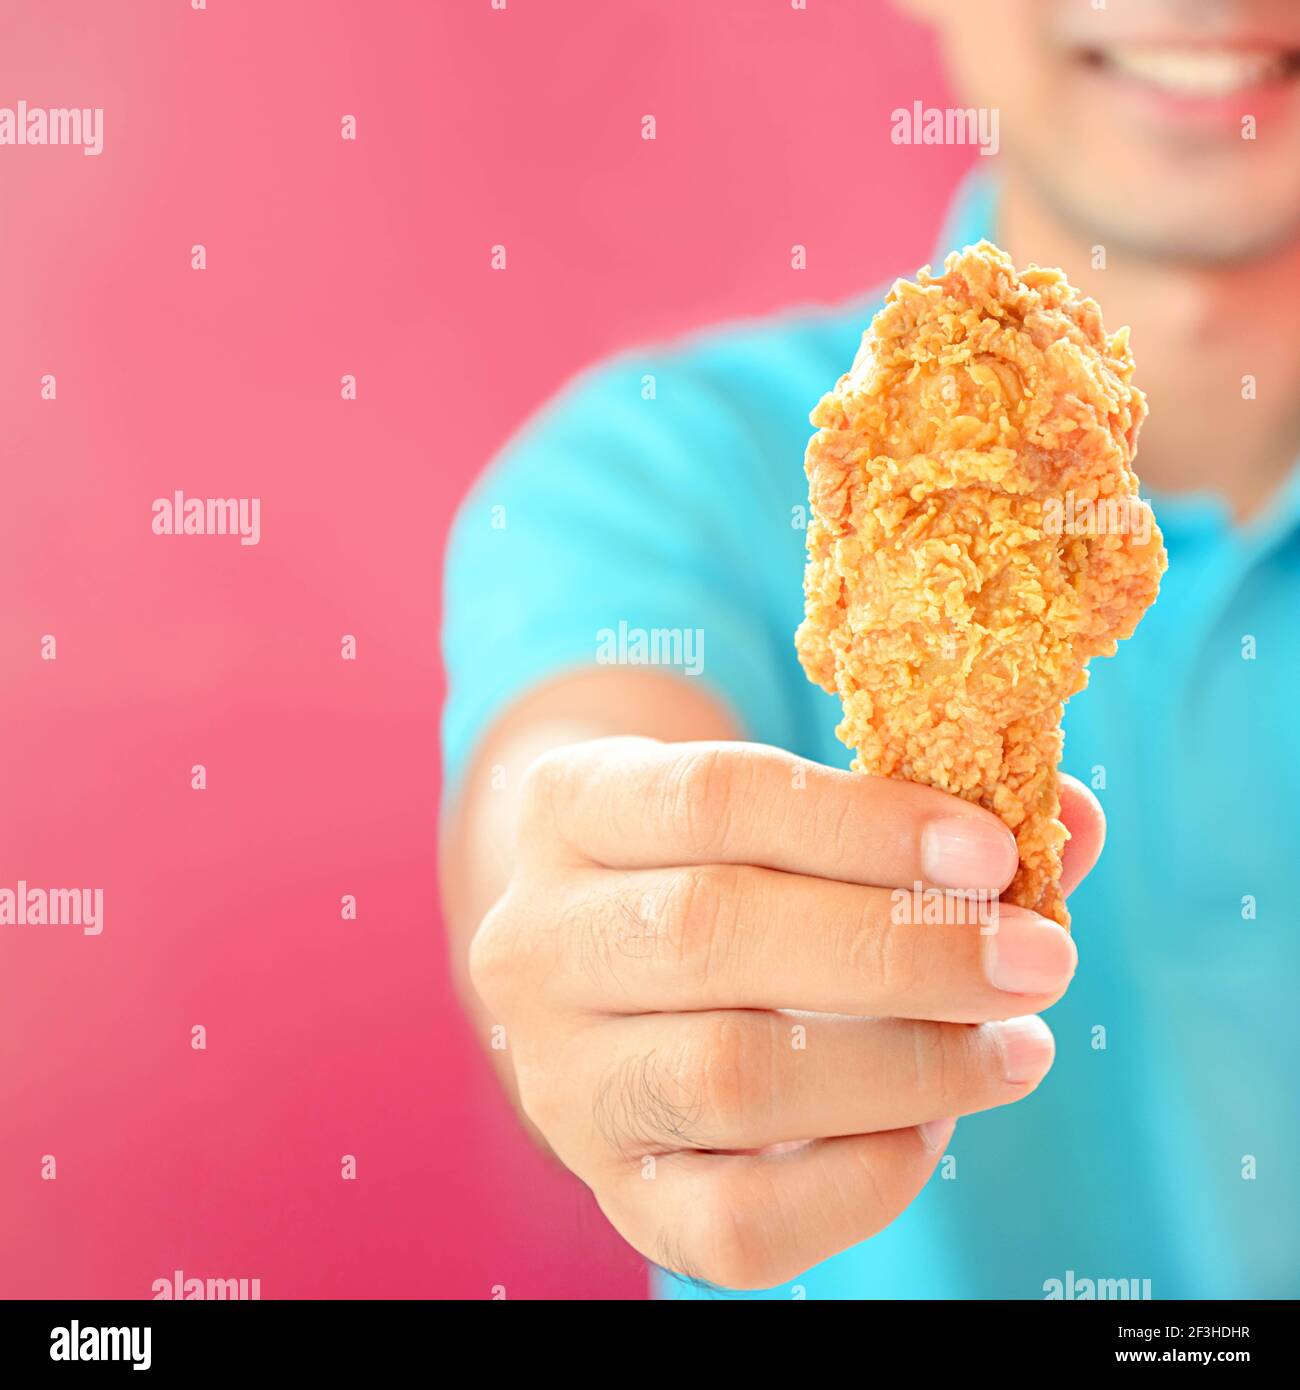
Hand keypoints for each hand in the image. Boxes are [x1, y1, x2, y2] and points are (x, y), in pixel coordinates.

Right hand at [469, 737, 1101, 1289]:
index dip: (861, 824)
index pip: (712, 798)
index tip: (992, 851)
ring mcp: (561, 1078)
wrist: (613, 963)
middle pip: (711, 933)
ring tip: (1013, 1048)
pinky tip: (928, 1128)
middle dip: (902, 952)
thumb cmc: (724, 865)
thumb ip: (920, 815)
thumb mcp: (786, 809)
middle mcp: (536, 941)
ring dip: (906, 1067)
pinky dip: (862, 1180)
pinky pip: (736, 1223)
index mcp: (572, 808)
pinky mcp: (613, 1189)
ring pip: (729, 1078)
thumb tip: (1071, 824)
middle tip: (1037, 960)